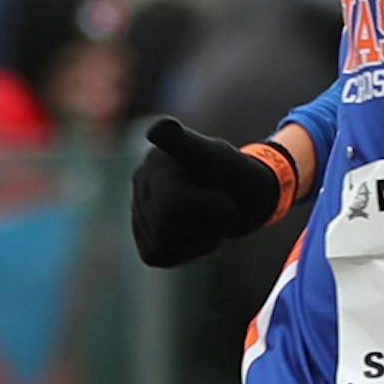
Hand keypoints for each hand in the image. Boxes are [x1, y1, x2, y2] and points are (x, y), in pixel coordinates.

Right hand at [129, 117, 288, 267]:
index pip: (175, 204)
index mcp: (156, 160)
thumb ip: (187, 145)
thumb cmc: (236, 175)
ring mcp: (139, 210)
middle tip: (223, 208)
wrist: (244, 199)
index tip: (228, 200)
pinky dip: (189, 250)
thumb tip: (157, 128)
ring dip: (201, 236)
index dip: (211, 208)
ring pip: (164, 243)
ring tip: (210, 217)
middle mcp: (141, 182)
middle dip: (206, 222)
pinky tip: (197, 231)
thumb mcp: (218, 159)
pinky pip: (162, 255)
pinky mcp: (145, 238)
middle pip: (168, 224)